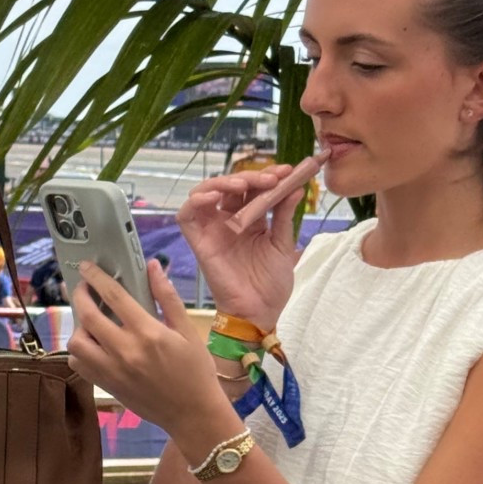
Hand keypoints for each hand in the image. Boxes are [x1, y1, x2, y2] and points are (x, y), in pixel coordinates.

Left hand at [68, 260, 235, 449]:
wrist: (193, 415)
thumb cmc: (196, 372)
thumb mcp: (187, 331)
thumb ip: (167, 297)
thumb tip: (153, 266)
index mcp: (148, 333)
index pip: (113, 296)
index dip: (96, 277)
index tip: (87, 266)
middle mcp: (125, 351)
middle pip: (88, 316)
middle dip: (80, 295)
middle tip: (82, 288)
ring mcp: (112, 371)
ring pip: (77, 342)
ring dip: (78, 326)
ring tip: (89, 320)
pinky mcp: (107, 386)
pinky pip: (79, 364)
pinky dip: (79, 350)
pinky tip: (92, 344)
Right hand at [177, 153, 323, 328]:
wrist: (259, 312)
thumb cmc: (271, 283)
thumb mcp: (283, 244)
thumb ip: (284, 215)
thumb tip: (295, 187)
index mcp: (251, 220)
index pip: (253, 188)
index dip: (267, 176)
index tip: (287, 171)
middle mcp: (229, 220)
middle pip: (231, 186)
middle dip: (252, 177)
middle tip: (271, 178)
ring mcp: (212, 230)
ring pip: (206, 193)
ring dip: (223, 182)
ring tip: (244, 184)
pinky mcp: (198, 242)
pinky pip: (187, 215)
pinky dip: (196, 200)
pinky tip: (214, 196)